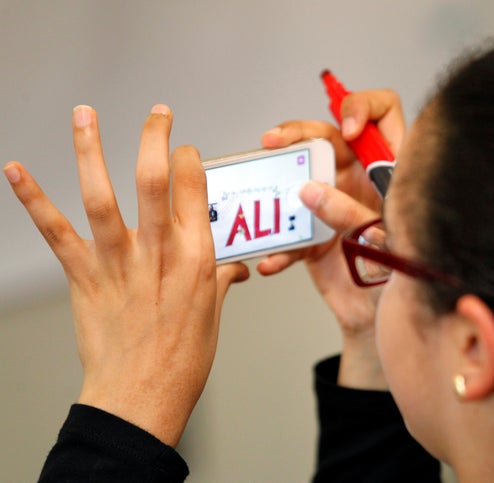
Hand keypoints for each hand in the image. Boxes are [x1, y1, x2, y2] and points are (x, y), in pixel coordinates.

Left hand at [3, 105, 247, 445]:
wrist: (142, 397)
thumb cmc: (183, 360)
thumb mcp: (213, 314)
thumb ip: (220, 280)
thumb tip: (235, 269)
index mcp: (197, 257)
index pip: (194, 189)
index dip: (189, 161)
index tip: (184, 151)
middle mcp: (159, 253)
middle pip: (154, 180)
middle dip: (155, 137)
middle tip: (157, 113)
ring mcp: (118, 263)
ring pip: (102, 196)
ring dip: (90, 151)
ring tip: (84, 114)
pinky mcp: (84, 278)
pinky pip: (56, 233)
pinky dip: (34, 200)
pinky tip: (16, 170)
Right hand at [258, 90, 404, 388]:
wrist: (380, 318)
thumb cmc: (401, 275)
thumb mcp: (387, 239)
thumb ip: (353, 213)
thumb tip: (311, 191)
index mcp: (387, 169)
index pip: (382, 112)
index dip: (364, 108)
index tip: (349, 131)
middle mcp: (358, 179)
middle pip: (327, 135)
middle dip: (299, 131)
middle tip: (275, 141)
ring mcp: (331, 205)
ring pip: (299, 175)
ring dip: (275, 179)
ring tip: (260, 185)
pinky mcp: (311, 234)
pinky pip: (287, 233)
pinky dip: (277, 248)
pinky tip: (272, 262)